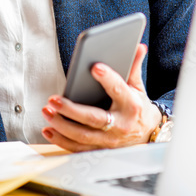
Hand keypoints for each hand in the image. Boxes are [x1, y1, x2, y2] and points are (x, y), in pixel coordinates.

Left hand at [41, 43, 161, 150]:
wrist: (148, 135)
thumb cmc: (138, 107)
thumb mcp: (137, 87)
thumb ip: (133, 67)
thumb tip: (138, 46)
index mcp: (132, 105)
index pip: (119, 90)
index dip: (108, 79)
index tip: (95, 67)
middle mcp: (120, 125)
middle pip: (94, 118)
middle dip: (72, 110)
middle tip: (53, 99)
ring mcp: (109, 140)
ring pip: (83, 136)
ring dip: (62, 125)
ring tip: (47, 111)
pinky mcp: (100, 150)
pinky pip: (79, 148)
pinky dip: (62, 141)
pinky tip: (48, 130)